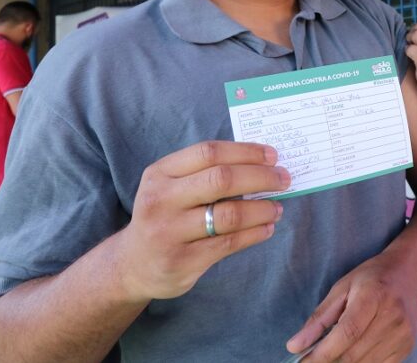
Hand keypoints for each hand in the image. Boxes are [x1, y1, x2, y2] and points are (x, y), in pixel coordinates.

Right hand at [114, 141, 288, 301]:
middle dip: (260, 177)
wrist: (133, 265)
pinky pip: (229, 242)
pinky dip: (255, 233)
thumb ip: (205, 172)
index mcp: (160, 173)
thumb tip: (261, 162)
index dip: (245, 151)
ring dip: (262, 209)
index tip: (272, 155)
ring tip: (277, 208)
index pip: (209, 152)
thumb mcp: (171, 186)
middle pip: (221, 179)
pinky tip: (267, 228)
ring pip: (229, 214)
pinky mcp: (183, 260)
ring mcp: (169, 232)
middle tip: (283, 179)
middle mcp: (161, 200)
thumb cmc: (164, 215)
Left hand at [287, 252, 416, 362]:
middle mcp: (392, 317)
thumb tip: (295, 346)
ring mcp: (403, 335)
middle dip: (330, 361)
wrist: (408, 274)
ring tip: (335, 352)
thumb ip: (319, 319)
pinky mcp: (408, 347)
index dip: (324, 353)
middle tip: (314, 359)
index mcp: (373, 296)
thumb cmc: (371, 278)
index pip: (347, 332)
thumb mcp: (341, 289)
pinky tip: (355, 351)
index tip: (304, 361)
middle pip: (354, 353)